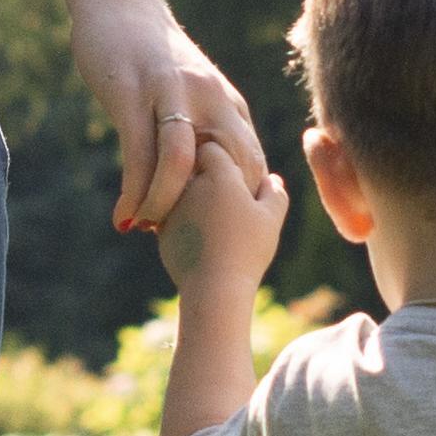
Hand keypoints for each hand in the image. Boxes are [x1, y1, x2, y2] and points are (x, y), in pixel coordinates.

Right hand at [73, 0, 262, 235]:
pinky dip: (134, 192)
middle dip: (209, 213)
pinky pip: (139, 153)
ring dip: (164, 206)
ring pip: (180, 164)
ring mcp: (171, 94)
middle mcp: (209, 98)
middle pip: (228, 169)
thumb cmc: (154, 53)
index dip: (237, 205)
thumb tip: (210, 174)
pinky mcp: (133, 93)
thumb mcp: (193, 91)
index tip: (216, 233)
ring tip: (147, 230)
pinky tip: (124, 218)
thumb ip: (206, 126)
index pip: (250, 164)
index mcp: (227, 102)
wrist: (120, 1)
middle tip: (183, 241)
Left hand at [155, 141, 290, 302]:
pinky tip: (200, 236)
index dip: (221, 156)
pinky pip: (170, 215)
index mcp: (219, 174)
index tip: (230, 170)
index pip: (212, 148)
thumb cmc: (248, 249)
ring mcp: (171, 207)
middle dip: (202, 174)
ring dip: (190, 196)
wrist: (214, 286)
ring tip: (211, 218)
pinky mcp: (161, 230)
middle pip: (192, 167)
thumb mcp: (271, 219)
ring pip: (179, 191)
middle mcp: (190, 184)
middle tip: (221, 192)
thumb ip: (274, 192)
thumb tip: (271, 179)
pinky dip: (181, 220)